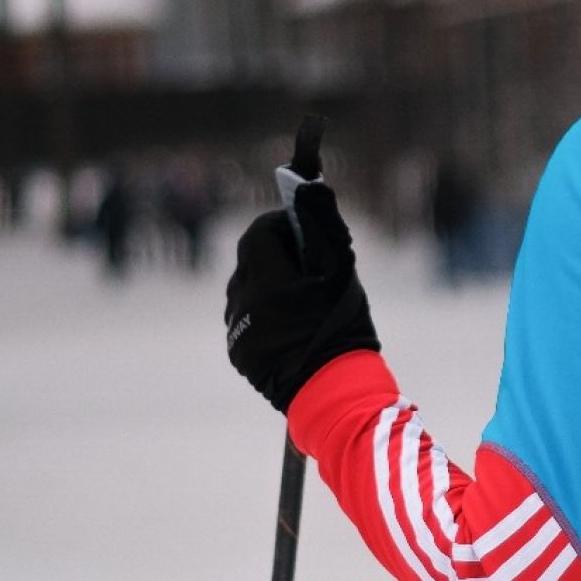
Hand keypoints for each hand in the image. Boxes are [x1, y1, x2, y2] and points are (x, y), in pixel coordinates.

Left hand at [224, 181, 379, 414]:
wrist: (331, 391)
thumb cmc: (342, 328)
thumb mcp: (341, 273)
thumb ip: (322, 227)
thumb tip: (309, 188)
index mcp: (267, 278)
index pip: (259, 232)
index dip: (280, 226)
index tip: (302, 233)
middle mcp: (244, 301)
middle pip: (249, 260)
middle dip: (274, 255)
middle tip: (306, 267)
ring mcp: (238, 328)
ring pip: (245, 290)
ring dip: (266, 285)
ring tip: (299, 300)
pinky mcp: (237, 351)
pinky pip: (245, 318)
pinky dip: (262, 314)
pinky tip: (289, 326)